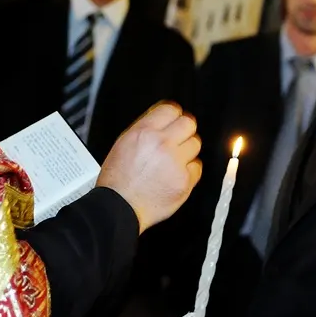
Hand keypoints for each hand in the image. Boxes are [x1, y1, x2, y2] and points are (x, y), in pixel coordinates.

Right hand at [97, 102, 201, 232]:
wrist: (118, 207)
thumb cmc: (117, 180)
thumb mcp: (124, 144)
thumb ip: (146, 129)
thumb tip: (164, 119)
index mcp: (143, 132)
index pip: (171, 109)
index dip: (174, 115)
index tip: (175, 121)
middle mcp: (161, 144)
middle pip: (189, 123)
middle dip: (185, 131)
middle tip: (179, 139)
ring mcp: (175, 162)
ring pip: (195, 144)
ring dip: (187, 151)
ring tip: (174, 161)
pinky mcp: (184, 180)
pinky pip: (197, 167)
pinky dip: (189, 171)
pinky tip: (175, 176)